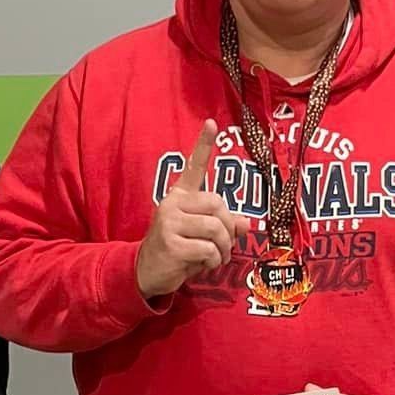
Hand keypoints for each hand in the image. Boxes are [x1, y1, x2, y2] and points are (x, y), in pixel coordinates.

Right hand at [136, 119, 248, 297]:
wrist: (147, 272)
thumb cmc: (178, 250)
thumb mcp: (202, 235)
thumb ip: (223, 225)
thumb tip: (246, 223)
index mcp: (180, 197)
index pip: (193, 167)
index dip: (203, 144)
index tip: (212, 123)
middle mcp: (173, 204)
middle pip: (217, 204)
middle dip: (228, 228)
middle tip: (225, 244)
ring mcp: (169, 222)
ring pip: (215, 228)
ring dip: (222, 249)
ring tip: (214, 257)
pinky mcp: (170, 243)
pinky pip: (207, 248)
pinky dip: (212, 261)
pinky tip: (202, 264)